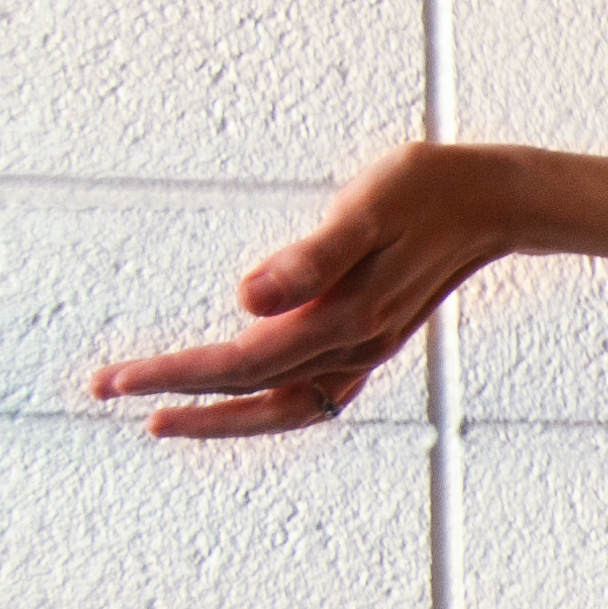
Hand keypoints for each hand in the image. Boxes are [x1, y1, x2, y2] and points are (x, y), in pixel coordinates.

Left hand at [89, 141, 529, 436]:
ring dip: (225, 417)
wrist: (495, 200)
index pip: (241, 363)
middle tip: (113, 393)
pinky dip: (269, 406)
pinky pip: (314, 395)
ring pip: (285, 407)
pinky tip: (247, 397)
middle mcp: (353, 346)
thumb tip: (245, 298)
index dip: (175, 375)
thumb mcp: (366, 207)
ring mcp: (366, 348)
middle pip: (255, 395)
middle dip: (183, 401)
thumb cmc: (427, 191)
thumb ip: (309, 258)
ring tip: (170, 416)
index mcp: (344, 319)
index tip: (117, 380)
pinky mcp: (372, 338)